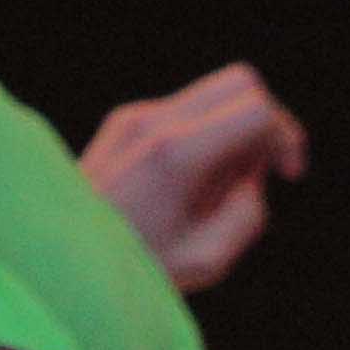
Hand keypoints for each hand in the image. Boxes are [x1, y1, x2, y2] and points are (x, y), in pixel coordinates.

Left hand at [75, 64, 307, 293]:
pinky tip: (194, 180)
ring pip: (214, 91)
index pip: (256, 108)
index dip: (286, 136)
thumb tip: (255, 175)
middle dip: (268, 120)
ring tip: (227, 180)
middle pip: (240, 81)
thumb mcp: (209, 259)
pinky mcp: (125, 119)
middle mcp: (155, 121)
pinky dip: (207, 133)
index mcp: (177, 154)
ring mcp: (136, 115)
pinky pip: (186, 109)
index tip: (288, 173)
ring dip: (236, 126)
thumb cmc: (135, 267)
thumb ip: (248, 212)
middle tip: (268, 167)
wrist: (61, 257)